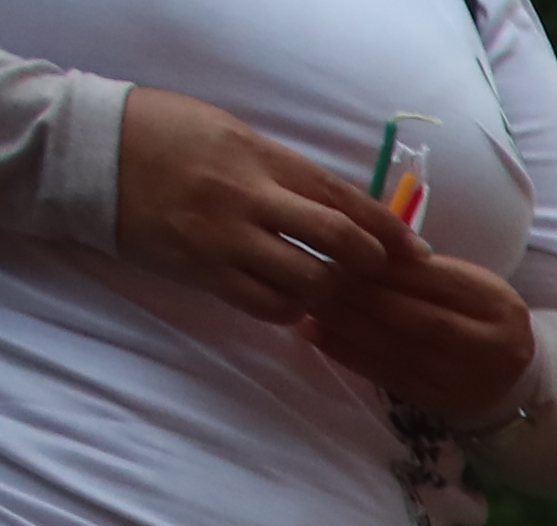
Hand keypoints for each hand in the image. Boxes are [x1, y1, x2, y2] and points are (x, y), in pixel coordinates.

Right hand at [105, 86, 402, 319]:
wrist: (90, 151)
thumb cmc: (163, 134)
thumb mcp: (231, 134)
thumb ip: (282, 169)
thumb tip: (337, 205)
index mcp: (262, 158)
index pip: (343, 198)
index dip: (387, 230)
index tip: (415, 253)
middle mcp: (249, 198)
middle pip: (336, 240)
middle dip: (369, 264)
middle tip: (379, 279)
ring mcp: (224, 238)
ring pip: (305, 280)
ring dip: (329, 293)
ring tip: (330, 292)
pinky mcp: (201, 270)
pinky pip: (263, 304)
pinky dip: (289, 310)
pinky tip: (291, 304)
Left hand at [298, 237, 533, 422]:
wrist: (511, 379)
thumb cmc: (476, 318)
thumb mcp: (466, 284)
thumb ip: (421, 270)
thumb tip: (355, 248)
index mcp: (496, 302)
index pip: (433, 279)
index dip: (382, 265)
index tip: (339, 249)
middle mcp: (489, 344)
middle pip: (415, 316)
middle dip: (360, 295)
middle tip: (316, 276)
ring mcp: (465, 378)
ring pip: (397, 348)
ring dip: (345, 324)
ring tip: (309, 302)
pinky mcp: (440, 401)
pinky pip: (386, 375)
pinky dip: (346, 353)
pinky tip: (316, 335)